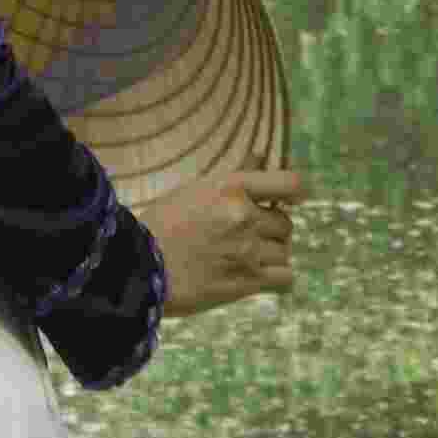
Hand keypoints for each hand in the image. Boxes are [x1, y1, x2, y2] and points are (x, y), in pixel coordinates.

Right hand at [135, 169, 305, 319]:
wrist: (139, 267)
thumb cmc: (163, 224)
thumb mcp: (197, 189)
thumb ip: (237, 174)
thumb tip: (262, 155)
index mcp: (231, 187)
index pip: (290, 184)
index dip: (297, 192)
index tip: (293, 199)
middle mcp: (244, 216)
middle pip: (285, 223)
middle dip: (272, 229)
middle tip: (249, 235)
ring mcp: (247, 250)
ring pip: (284, 251)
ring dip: (271, 254)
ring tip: (246, 257)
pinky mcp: (246, 282)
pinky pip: (285, 278)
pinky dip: (277, 278)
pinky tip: (259, 276)